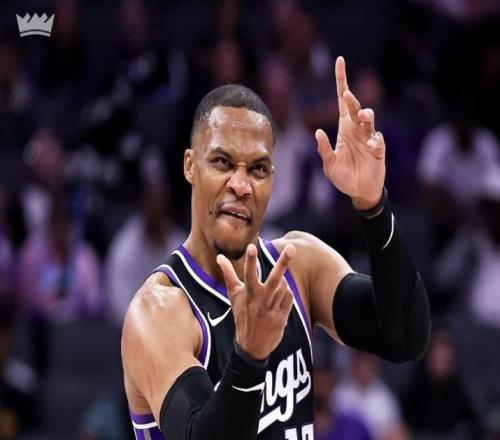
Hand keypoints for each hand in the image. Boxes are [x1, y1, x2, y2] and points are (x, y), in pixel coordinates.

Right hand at [216, 243, 294, 359]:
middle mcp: (260, 300)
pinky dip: (286, 294)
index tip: (251, 246)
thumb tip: (219, 256)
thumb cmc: (242, 314)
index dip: (250, 260)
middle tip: (291, 248)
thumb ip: (228, 274)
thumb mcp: (234, 295)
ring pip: (284, 287)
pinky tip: (280, 298)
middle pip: (274, 278)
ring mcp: (272, 309)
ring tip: (274, 287)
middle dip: (283, 262)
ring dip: (282, 283)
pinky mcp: (281, 318)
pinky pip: (289, 298)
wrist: (251, 346)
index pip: (248, 273)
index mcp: (247, 293)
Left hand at [315, 56, 384, 209]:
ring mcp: (369, 138)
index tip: (339, 61)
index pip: (342, 102)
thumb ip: (323, 149)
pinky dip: (374, 140)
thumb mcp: (329, 165)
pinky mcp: (378, 150)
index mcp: (344, 129)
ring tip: (361, 115)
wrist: (359, 192)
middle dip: (352, 100)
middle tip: (346, 95)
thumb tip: (317, 132)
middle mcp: (357, 130)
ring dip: (366, 115)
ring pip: (369, 119)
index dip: (341, 81)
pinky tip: (370, 145)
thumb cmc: (343, 177)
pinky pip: (378, 140)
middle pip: (354, 108)